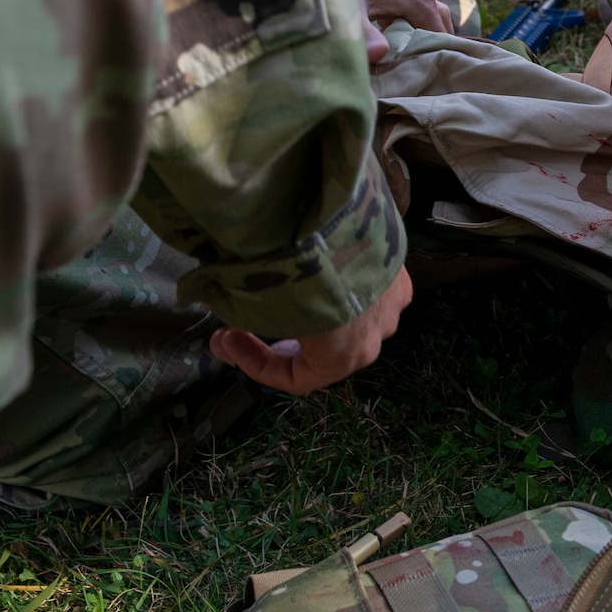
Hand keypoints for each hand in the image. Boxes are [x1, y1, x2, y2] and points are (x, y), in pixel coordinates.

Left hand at [209, 265, 413, 394]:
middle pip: (323, 347)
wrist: (348, 233)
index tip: (223, 338)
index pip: (292, 378)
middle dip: (284, 335)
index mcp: (341, 360)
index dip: (252, 362)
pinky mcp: (400, 275)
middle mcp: (373, 340)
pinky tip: (324, 261)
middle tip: (250, 319)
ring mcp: (392, 306)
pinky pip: (367, 287)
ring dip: (318, 307)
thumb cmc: (304, 282)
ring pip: (349, 316)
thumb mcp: (260, 305)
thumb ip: (241, 315)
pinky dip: (344, 282)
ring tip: (290, 286)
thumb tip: (211, 310)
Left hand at [354, 0, 453, 63]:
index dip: (433, 54)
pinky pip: (427, 11)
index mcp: (419, 0)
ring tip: (414, 55)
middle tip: (421, 67)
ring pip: (436, 18)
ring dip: (429, 35)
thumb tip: (380, 55)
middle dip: (435, 46)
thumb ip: (366, 34)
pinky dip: (422, 26)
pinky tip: (405, 39)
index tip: (422, 72)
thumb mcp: (355, 11)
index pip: (439, 35)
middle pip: (443, 26)